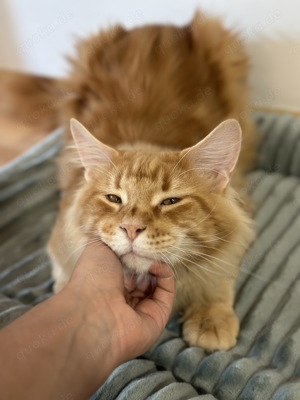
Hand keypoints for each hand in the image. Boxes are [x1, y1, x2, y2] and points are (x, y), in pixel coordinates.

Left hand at [67, 241, 174, 363]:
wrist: (92, 312)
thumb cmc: (90, 278)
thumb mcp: (98, 247)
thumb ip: (113, 236)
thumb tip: (127, 230)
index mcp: (107, 284)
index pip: (128, 265)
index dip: (133, 249)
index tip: (136, 235)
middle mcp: (123, 298)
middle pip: (144, 273)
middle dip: (146, 255)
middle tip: (144, 242)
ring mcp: (141, 309)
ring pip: (157, 281)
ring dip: (156, 263)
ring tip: (149, 250)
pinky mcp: (157, 317)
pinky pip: (167, 291)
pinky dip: (165, 274)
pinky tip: (156, 263)